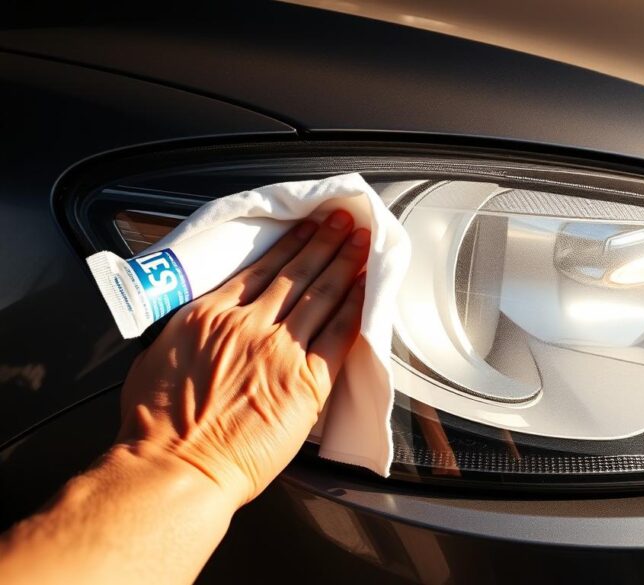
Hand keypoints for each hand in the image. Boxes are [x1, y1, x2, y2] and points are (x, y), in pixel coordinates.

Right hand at [117, 210, 368, 506]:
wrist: (176, 466)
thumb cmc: (157, 426)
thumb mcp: (158, 357)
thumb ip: (188, 331)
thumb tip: (199, 325)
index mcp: (210, 314)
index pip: (260, 268)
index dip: (290, 244)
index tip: (306, 227)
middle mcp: (249, 324)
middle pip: (296, 272)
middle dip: (324, 241)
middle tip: (344, 221)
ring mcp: (281, 349)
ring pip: (321, 294)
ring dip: (345, 263)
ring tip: (361, 242)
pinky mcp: (308, 380)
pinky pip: (339, 334)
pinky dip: (355, 307)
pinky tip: (367, 290)